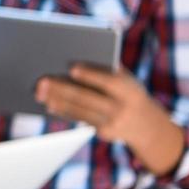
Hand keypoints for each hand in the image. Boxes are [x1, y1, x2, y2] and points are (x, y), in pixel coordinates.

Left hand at [36, 66, 182, 175]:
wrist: (148, 125)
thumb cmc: (130, 93)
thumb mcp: (128, 80)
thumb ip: (108, 70)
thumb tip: (78, 56)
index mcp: (128, 90)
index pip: (107, 81)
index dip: (90, 75)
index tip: (71, 68)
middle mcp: (121, 107)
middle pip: (86, 97)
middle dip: (62, 89)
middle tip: (42, 81)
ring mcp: (112, 123)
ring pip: (79, 110)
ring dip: (57, 101)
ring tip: (39, 92)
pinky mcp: (104, 133)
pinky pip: (80, 120)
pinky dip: (64, 111)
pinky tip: (50, 105)